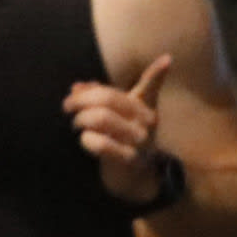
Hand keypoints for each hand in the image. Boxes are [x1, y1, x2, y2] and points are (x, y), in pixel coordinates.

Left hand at [65, 53, 172, 203]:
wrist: (132, 177)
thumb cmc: (121, 139)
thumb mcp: (117, 116)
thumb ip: (100, 98)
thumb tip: (77, 86)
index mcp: (145, 108)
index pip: (151, 85)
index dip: (158, 71)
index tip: (169, 59)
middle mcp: (146, 122)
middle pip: (108, 99)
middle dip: (80, 99)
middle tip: (67, 106)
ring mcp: (140, 141)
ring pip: (101, 118)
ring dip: (80, 119)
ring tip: (76, 124)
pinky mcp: (130, 159)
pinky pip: (100, 142)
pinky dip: (86, 139)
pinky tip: (85, 139)